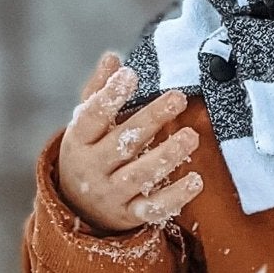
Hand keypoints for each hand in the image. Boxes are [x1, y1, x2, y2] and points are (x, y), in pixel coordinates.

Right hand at [57, 52, 204, 233]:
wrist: (78, 211)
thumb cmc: (89, 155)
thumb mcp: (86, 127)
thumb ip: (99, 92)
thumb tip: (113, 57)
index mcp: (79, 142)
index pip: (91, 117)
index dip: (109, 96)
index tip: (130, 75)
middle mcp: (92, 170)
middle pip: (121, 144)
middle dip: (150, 120)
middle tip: (178, 98)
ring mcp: (111, 194)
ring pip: (139, 176)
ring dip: (166, 156)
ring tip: (191, 136)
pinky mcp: (130, 215)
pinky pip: (153, 208)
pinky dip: (175, 196)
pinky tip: (195, 180)